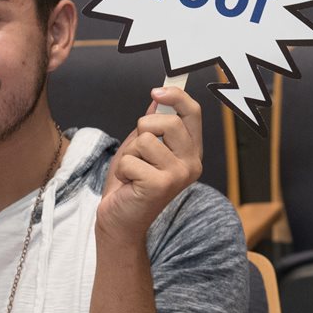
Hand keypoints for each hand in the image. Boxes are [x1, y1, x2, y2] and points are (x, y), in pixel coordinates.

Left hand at [96, 86, 202, 243]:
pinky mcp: (160, 185)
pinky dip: (123, 170)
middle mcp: (191, 164)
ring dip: (129, 154)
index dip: (176, 96)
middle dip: (143, 129)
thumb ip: (152, 126)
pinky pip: (131, 159)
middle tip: (137, 152)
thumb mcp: (141, 148)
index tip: (156, 91)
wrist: (119, 221)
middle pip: (168, 122)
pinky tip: (129, 185)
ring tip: (132, 172)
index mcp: (191, 152)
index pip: (193, 113)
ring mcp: (178, 175)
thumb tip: (158, 99)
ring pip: (145, 140)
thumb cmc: (130, 185)